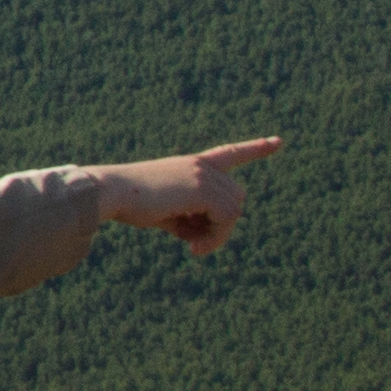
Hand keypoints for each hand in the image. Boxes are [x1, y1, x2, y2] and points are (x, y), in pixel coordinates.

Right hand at [96, 136, 280, 254]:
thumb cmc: (129, 203)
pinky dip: (215, 238)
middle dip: (221, 226)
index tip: (279, 142)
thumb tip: (206, 240)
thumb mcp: (164, 212)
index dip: (255, 149)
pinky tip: (193, 247)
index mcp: (192, 165)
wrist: (111, 192)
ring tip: (192, 246)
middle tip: (195, 245)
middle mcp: (202, 166)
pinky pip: (226, 219)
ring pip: (233, 212)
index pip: (230, 153)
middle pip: (236, 200)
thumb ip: (189, 219)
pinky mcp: (203, 188)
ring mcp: (204, 175)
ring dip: (217, 235)